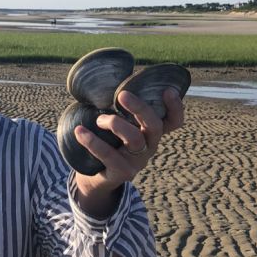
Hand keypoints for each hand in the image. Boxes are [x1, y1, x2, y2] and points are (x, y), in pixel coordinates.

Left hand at [73, 87, 184, 216]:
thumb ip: (119, 108)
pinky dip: (92, 141)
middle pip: (155, 126)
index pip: (173, 122)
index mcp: (150, 133)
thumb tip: (104, 79)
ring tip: (98, 119)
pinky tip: (80, 131)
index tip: (167, 90)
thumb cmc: (108, 142)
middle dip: (140, 108)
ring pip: (134, 139)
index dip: (176, 107)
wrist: (95, 178)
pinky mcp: (120, 173)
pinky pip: (109, 156)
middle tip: (122, 94)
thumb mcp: (118, 126)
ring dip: (115, 123)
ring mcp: (137, 161)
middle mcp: (149, 147)